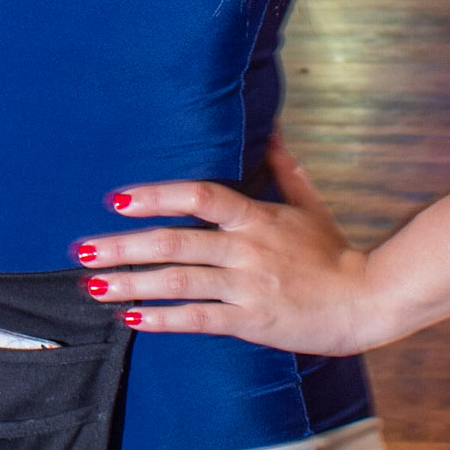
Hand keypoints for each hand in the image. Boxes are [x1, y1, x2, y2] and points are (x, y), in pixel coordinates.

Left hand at [74, 138, 372, 356]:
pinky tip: (131, 320)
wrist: (367, 301)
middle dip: (124, 246)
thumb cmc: (333, 252)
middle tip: (82, 249)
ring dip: (133, 283)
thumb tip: (273, 128)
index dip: (157, 195)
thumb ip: (283, 168)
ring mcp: (248, 285)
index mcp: (255, 216)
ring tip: (93, 286)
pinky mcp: (252, 321)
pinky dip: (163, 320)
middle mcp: (246, 248)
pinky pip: (200, 319)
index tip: (116, 199)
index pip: (200, 196)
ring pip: (180, 281)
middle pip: (176, 242)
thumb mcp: (308, 204)